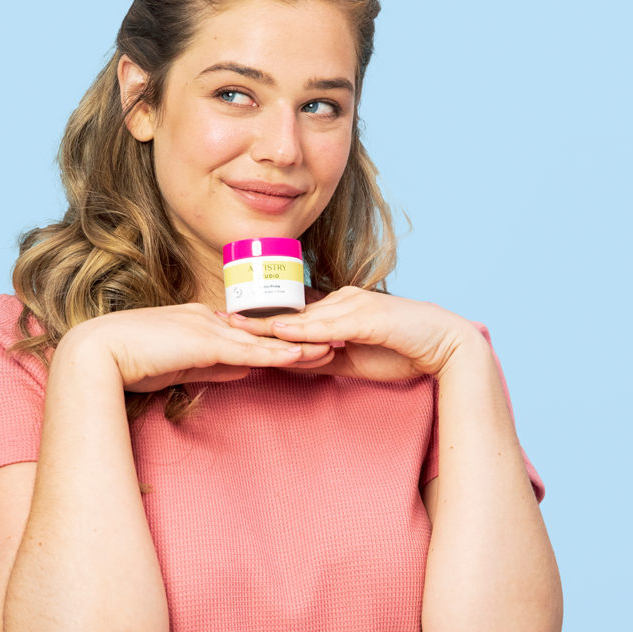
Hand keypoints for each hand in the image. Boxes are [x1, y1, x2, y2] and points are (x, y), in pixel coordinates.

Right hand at [59, 302, 333, 391]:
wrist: (98, 353)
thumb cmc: (131, 361)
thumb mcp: (180, 366)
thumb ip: (214, 366)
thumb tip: (246, 370)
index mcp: (204, 322)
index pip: (250, 332)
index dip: (280, 337)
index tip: (307, 339)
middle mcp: (211, 319)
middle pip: (264, 331)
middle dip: (300, 335)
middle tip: (333, 336)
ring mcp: (208, 328)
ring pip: (263, 339)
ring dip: (300, 343)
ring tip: (332, 345)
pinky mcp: (204, 343)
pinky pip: (247, 351)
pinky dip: (275, 354)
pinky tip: (300, 356)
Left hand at [225, 286, 488, 381]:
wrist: (445, 347)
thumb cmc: (401, 350)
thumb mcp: (350, 359)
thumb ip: (322, 357)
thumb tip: (290, 362)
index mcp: (337, 307)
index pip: (291, 312)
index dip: (260, 318)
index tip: (228, 322)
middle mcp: (341, 300)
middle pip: (289, 310)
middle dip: (253, 317)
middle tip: (217, 319)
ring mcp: (353, 304)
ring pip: (303, 315)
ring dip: (269, 322)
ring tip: (236, 327)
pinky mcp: (367, 316)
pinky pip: (329, 324)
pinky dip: (303, 330)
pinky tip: (281, 332)